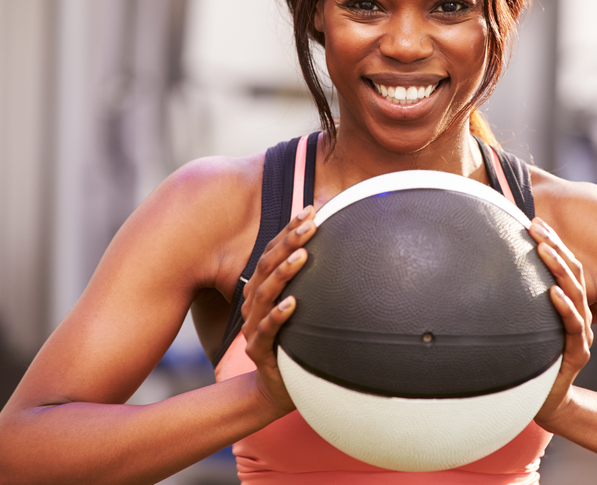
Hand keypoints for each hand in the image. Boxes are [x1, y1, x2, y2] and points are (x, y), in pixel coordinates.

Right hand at [241, 205, 315, 416]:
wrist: (278, 386)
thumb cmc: (295, 340)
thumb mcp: (305, 308)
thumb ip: (314, 281)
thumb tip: (343, 246)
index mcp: (263, 288)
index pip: (273, 251)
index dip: (289, 230)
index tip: (311, 210)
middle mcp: (254, 303)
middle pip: (268, 266)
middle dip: (289, 242)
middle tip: (310, 224)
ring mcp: (253, 326)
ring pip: (265, 293)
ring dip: (284, 273)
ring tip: (303, 255)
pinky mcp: (258, 350)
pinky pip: (266, 330)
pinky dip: (279, 316)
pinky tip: (293, 304)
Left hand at [529, 217, 592, 430]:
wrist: (544, 399)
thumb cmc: (531, 358)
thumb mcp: (525, 323)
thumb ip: (520, 299)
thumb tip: (490, 270)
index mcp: (569, 304)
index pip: (564, 266)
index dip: (552, 242)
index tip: (535, 220)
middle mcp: (579, 314)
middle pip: (572, 273)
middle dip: (555, 246)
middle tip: (536, 224)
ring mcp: (582, 333)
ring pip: (575, 293)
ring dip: (558, 268)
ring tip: (544, 248)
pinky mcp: (578, 353)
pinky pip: (573, 327)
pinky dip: (564, 307)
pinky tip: (553, 293)